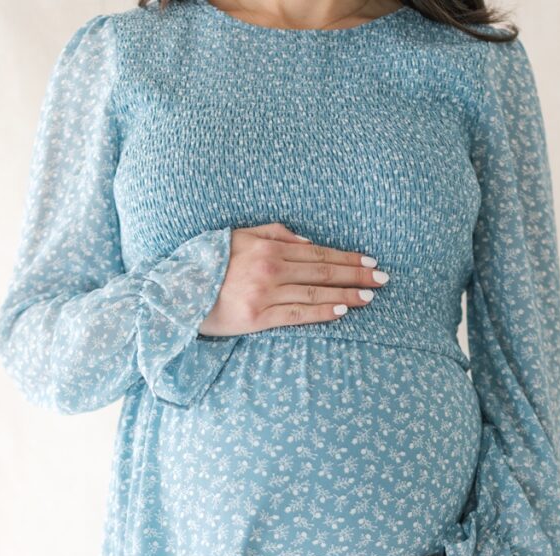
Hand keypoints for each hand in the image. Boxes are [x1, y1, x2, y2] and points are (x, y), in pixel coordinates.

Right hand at [199, 221, 389, 335]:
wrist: (176, 292)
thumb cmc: (208, 263)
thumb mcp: (238, 236)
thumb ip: (273, 233)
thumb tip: (307, 241)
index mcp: (268, 246)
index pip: (318, 252)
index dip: (347, 257)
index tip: (370, 261)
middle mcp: (270, 268)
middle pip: (323, 270)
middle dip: (357, 274)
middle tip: (383, 279)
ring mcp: (265, 294)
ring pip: (315, 291)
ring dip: (347, 294)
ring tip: (371, 297)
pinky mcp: (258, 317)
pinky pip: (297, 313)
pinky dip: (322, 310)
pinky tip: (342, 310)